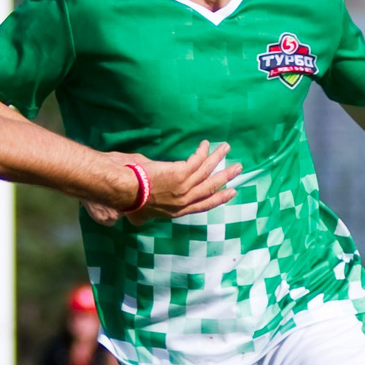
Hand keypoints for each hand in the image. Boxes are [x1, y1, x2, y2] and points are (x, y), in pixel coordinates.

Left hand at [88, 142, 238, 225]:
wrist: (125, 191)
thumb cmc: (128, 201)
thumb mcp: (139, 214)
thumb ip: (143, 216)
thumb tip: (136, 220)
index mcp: (175, 211)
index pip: (202, 205)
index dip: (218, 198)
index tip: (231, 192)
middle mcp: (184, 201)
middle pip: (210, 188)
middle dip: (226, 177)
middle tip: (238, 168)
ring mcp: (184, 187)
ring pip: (207, 171)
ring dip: (219, 158)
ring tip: (227, 148)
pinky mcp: (181, 173)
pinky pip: (197, 160)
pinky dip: (203, 151)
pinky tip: (206, 144)